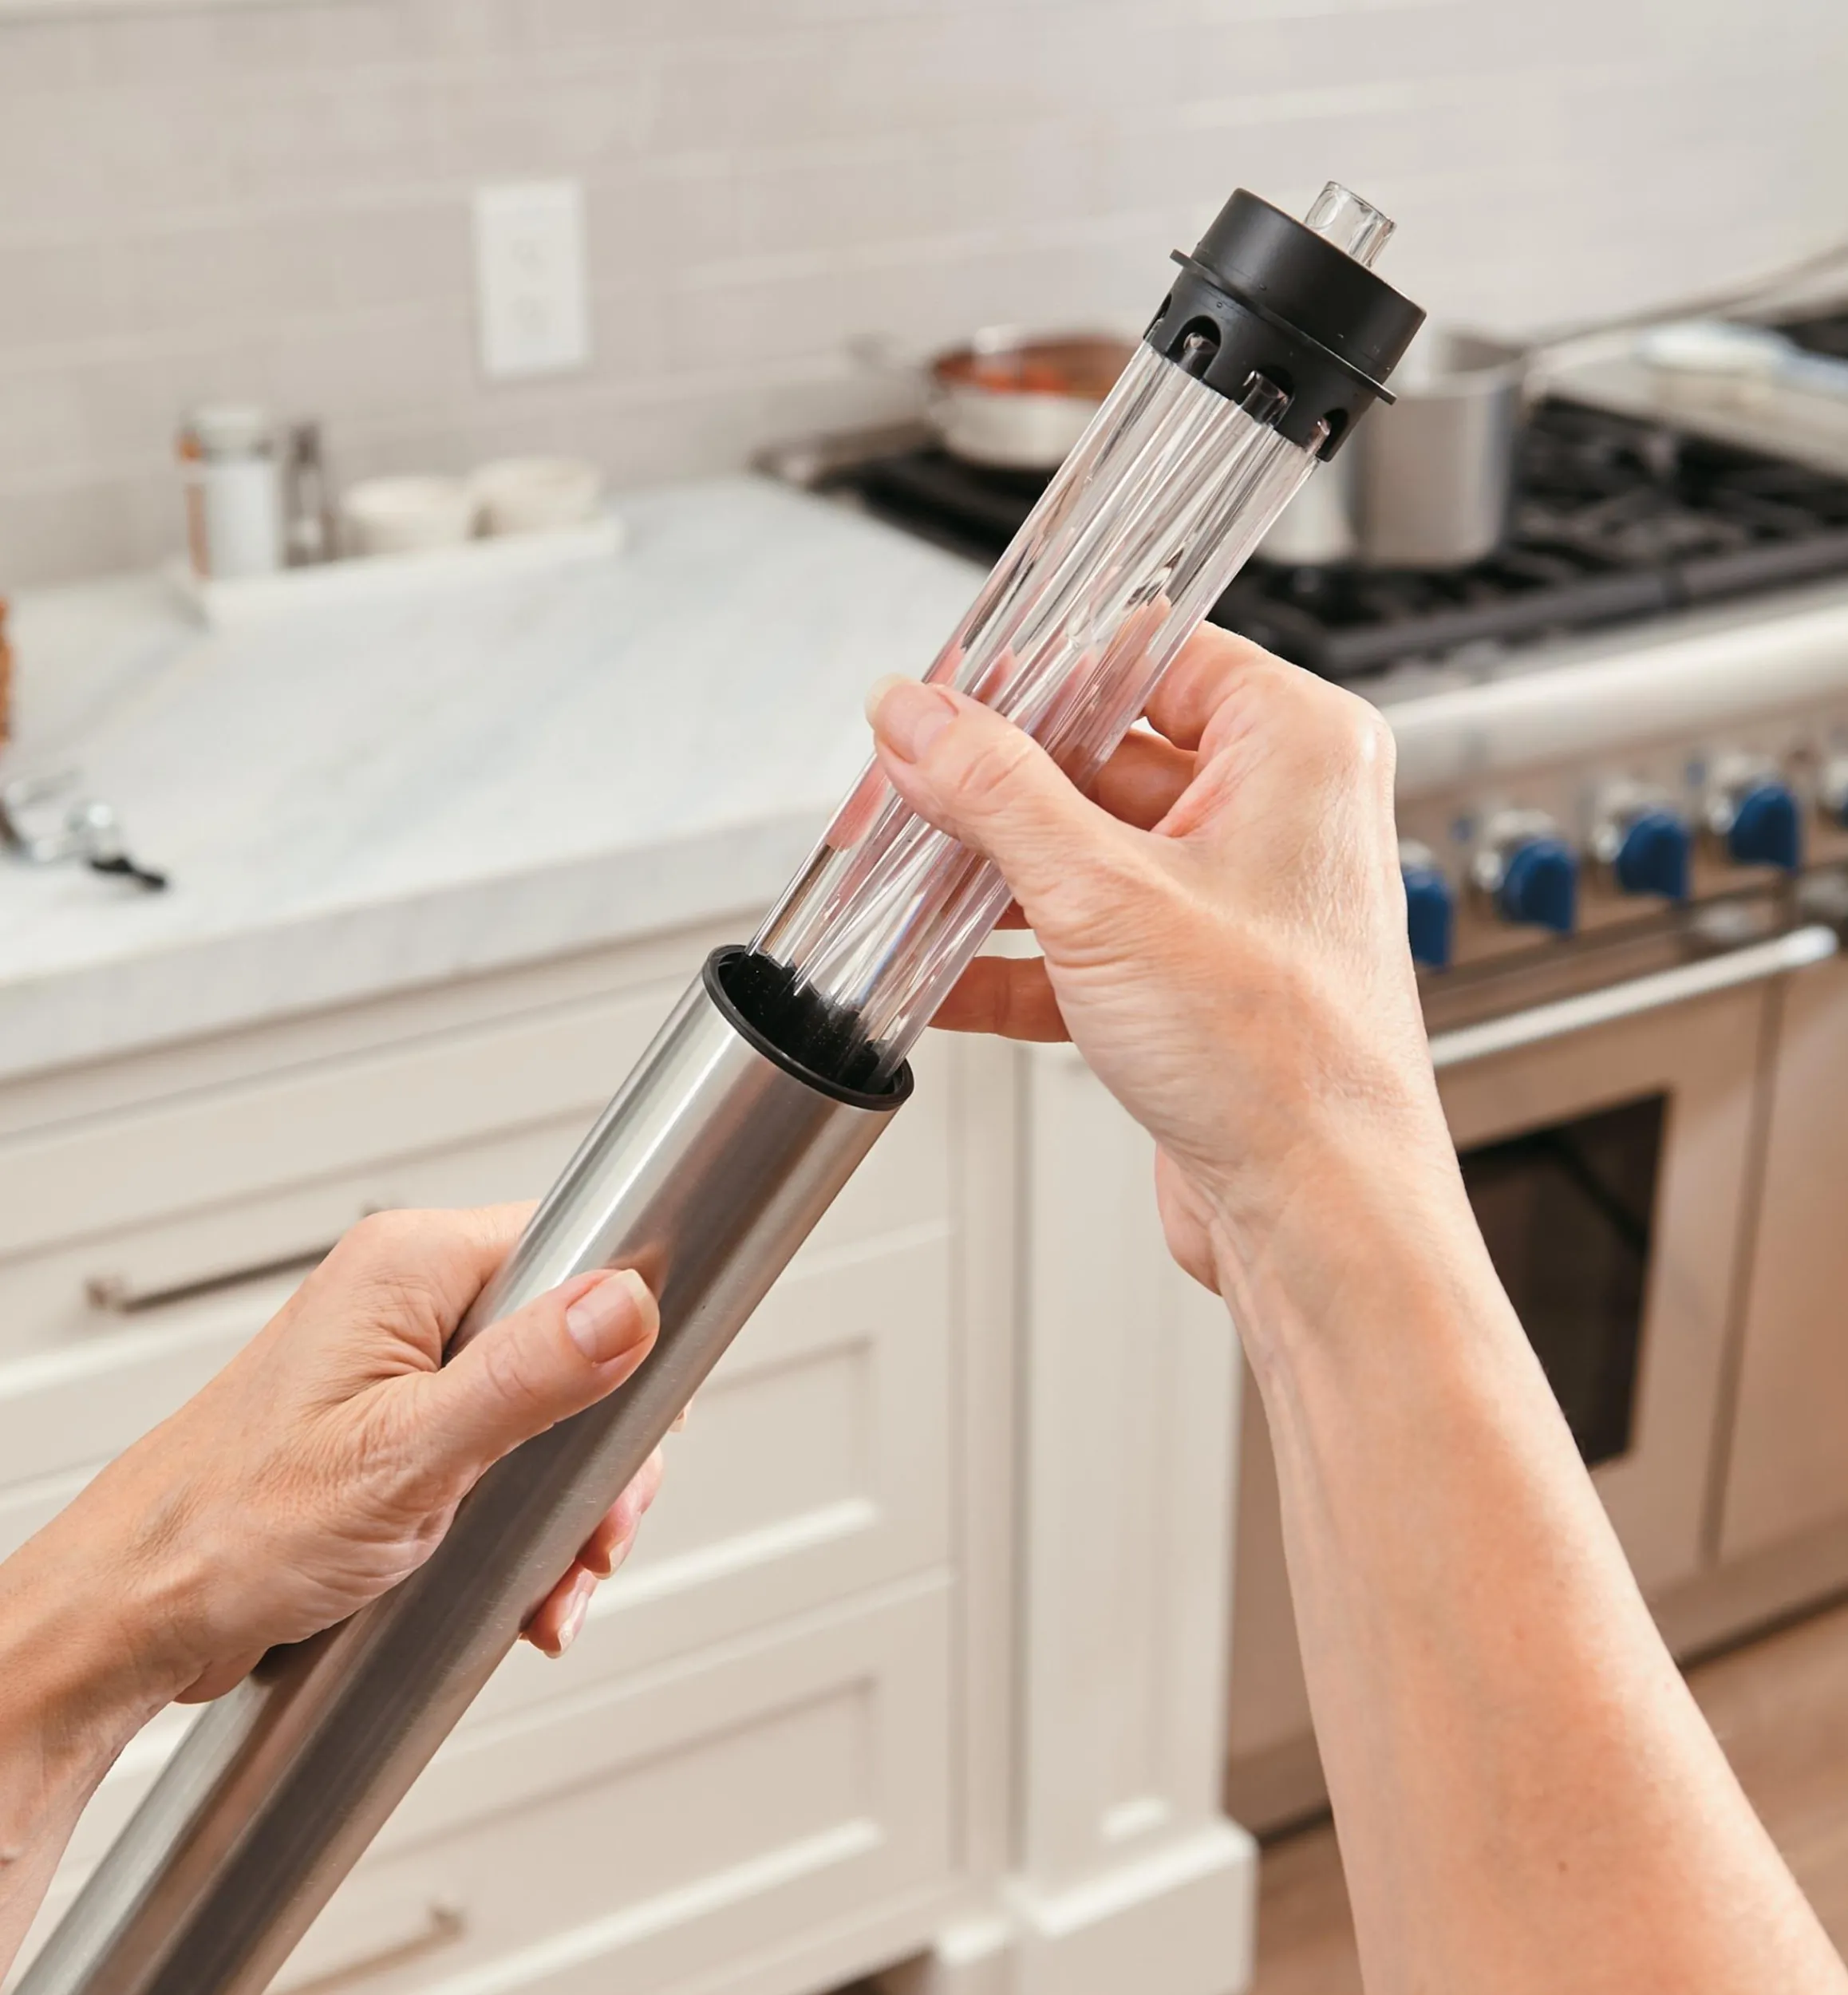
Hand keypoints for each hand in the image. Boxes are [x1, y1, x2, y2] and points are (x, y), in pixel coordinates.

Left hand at [29, 1206, 663, 1706]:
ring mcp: (400, 1364)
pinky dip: (524, 1521)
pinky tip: (522, 1581)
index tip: (637, 1425)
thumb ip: (525, 1376)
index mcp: (409, 1268)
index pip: (576, 1248)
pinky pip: (499, 1452)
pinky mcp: (395, 1424)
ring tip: (558, 1577)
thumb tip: (624, 1302)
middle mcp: (407, 1301)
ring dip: (567, 1502)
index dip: (626, 1335)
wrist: (135, 1615)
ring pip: (546, 1409)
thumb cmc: (227, 1533)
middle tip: (599, 1528)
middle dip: (600, 1453)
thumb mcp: (403, 1458)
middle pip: (574, 1341)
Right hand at [867, 627, 1461, 1308]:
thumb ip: (996, 792)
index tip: (949, 693)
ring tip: (903, 885)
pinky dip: (1014, 960)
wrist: (1321, 1217)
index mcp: (1295, 748)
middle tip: (904, 795)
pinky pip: (1086, 942)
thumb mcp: (1105, 896)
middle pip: (1102, 760)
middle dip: (995, 789)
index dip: (1040, 672)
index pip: (1149, 657)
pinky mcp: (1194, 983)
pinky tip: (938, 976)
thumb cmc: (1285, 1062)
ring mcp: (1233, 903)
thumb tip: (919, 716)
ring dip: (992, 878)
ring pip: (1085, 856)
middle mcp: (1275, 815)